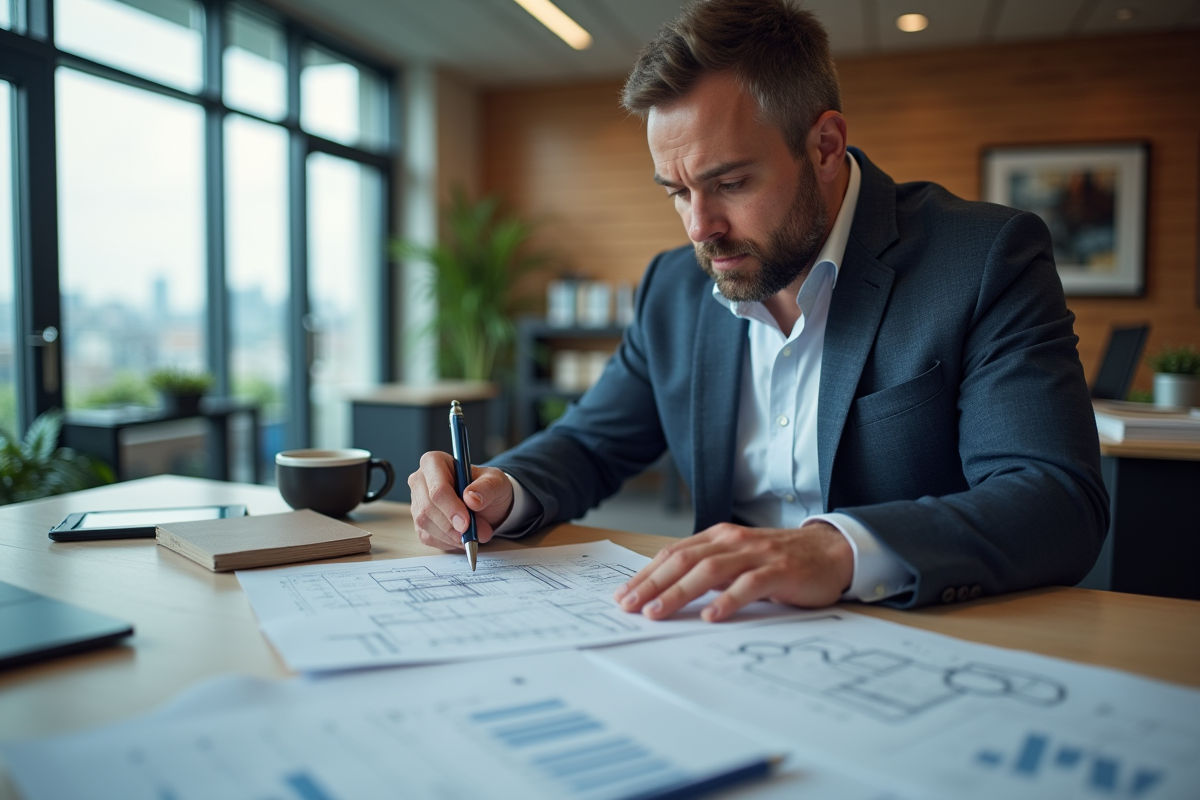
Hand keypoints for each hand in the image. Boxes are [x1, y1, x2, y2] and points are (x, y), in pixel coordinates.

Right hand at [408, 452, 513, 550]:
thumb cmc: (487, 488)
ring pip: (425, 525)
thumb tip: (472, 498)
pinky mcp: (419, 522)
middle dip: (452, 526)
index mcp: (435, 462)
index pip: (437, 488)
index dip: (451, 507)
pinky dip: (448, 542)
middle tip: (475, 534)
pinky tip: (462, 536)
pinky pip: (428, 537)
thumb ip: (487, 488)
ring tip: (474, 534)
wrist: (487, 504)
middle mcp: (420, 480)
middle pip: (427, 508)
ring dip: (451, 535)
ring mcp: (417, 502)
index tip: (467, 522)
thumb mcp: (496, 482)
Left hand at [613, 521, 852, 621]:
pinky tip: (710, 616)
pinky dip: (727, 600)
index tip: (623, 595)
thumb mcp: (738, 560)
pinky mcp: (779, 572)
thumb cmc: (779, 561)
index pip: (673, 554)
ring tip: (658, 613)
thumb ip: (708, 570)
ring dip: (679, 593)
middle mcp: (733, 541)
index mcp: (718, 537)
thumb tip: (666, 592)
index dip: (646, 574)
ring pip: (709, 571)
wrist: (831, 552)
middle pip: (684, 561)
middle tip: (629, 607)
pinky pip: (749, 585)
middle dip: (652, 584)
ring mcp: (756, 555)